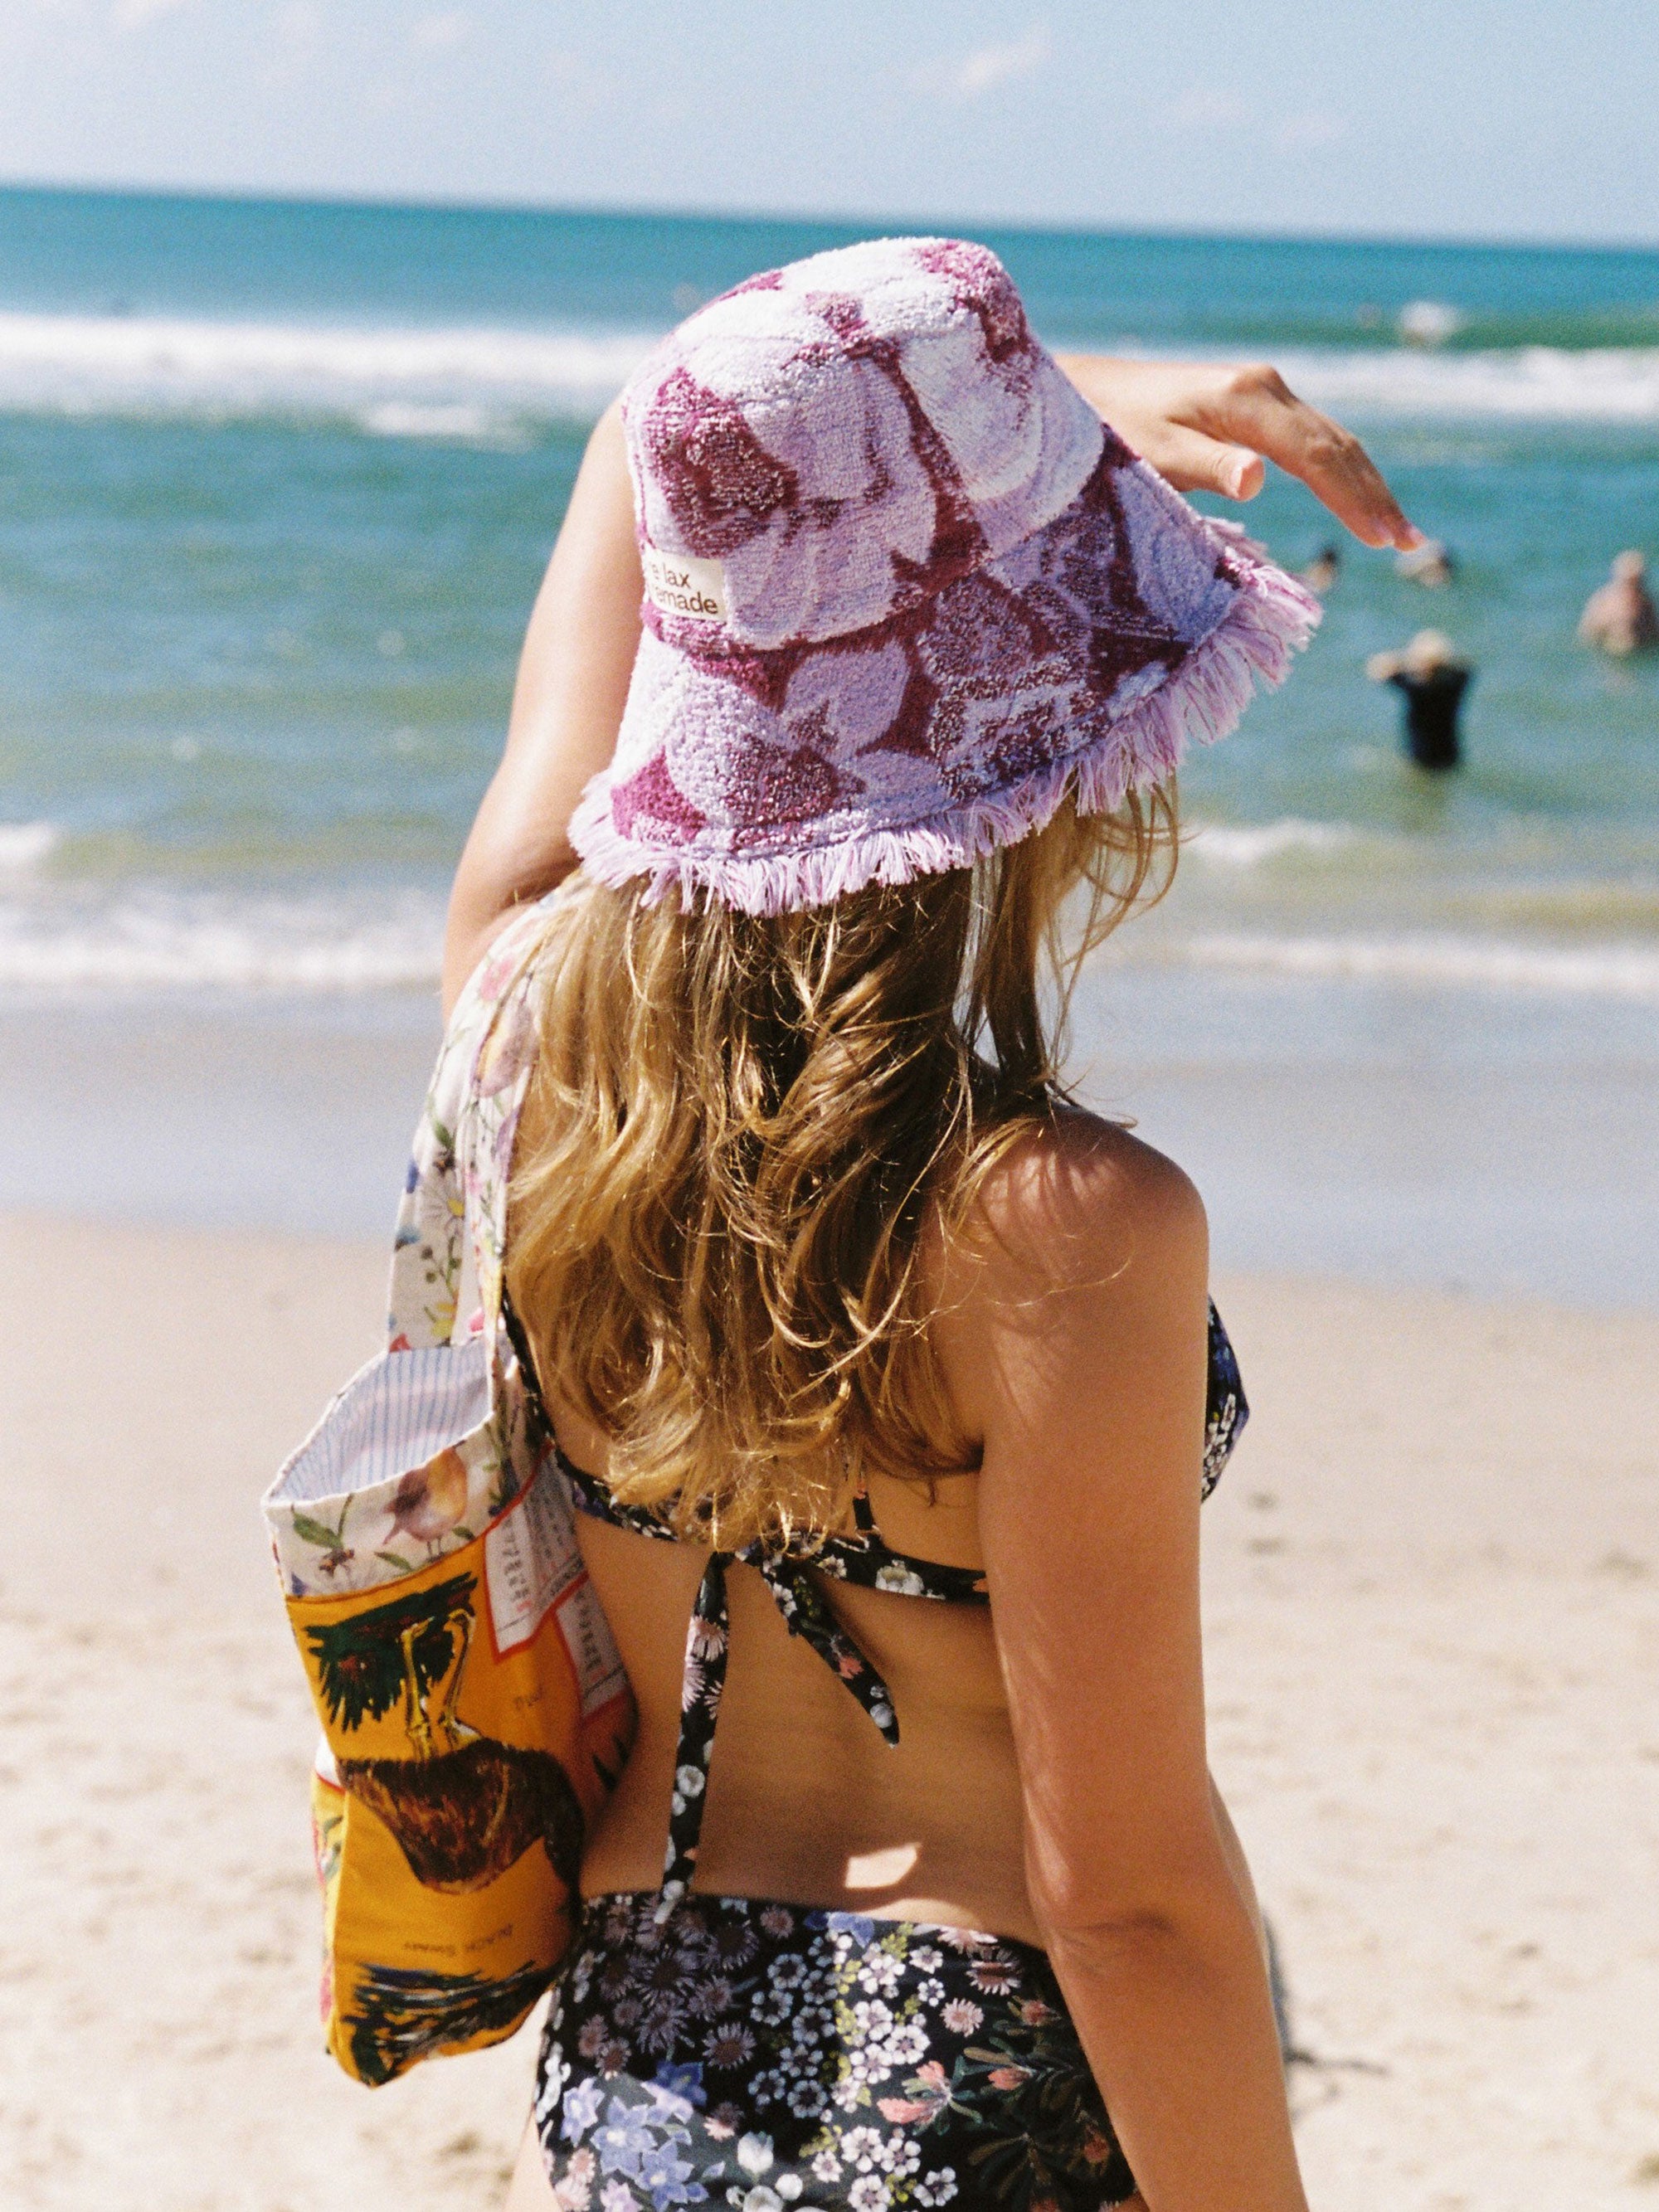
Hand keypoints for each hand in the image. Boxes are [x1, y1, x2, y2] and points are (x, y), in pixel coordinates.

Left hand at [1055, 354, 1419, 551]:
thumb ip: (1206, 467)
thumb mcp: (1153, 454)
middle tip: (1409, 543)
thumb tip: (1257, 480)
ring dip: (1367, 485)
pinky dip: (1343, 473)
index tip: (1382, 539)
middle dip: (1375, 495)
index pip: (1317, 454)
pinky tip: (1359, 499)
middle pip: (1338, 444)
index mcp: (1247, 399)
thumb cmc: (1112, 430)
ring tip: (1397, 532)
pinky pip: (1314, 441)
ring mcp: (1265, 393)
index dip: (1352, 498)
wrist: (1089, 391)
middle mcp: (1266, 387)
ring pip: (1333, 440)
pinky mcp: (1257, 405)